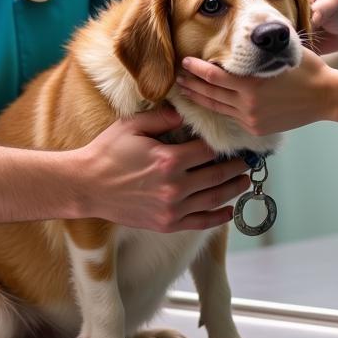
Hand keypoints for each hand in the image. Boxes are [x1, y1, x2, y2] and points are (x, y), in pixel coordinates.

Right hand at [76, 106, 250, 231]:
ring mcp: (172, 208)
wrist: (86, 187)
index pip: (208, 151)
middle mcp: (175, 186)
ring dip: (234, 189)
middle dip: (237, 166)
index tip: (236, 140)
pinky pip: (200, 222)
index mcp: (169, 159)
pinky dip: (219, 217)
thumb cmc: (107, 153)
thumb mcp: (133, 126)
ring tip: (245, 180)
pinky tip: (230, 209)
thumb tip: (186, 113)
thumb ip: (163, 118)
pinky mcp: (166, 224)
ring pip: (214, 199)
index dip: (225, 145)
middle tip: (251, 159)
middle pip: (217, 175)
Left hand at [177, 48, 335, 135]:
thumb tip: (240, 37)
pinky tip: (209, 102)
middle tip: (177, 76)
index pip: (213, 76)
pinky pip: (231, 117)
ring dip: (199, 97)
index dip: (195, 69)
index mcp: (251, 84)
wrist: (325, 96)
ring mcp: (251, 118)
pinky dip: (217, 108)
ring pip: (217, 108)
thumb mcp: (280, 53)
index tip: (184, 61)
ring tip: (186, 89)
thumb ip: (257, 50)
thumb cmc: (305, 69)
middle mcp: (247, 104)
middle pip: (209, 93)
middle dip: (191, 84)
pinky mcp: (256, 128)